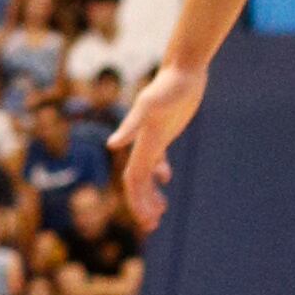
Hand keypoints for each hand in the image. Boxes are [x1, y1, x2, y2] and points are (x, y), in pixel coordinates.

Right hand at [108, 60, 206, 229]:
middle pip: (137, 181)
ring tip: (160, 211)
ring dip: (150, 192)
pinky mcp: (163, 131)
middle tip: (153, 224)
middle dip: (142, 203)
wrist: (182, 69)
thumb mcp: (152, 105)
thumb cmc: (170, 86)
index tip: (147, 219)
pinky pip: (156, 157)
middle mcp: (145, 143)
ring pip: (146, 172)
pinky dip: (158, 172)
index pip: (134, 178)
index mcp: (143, 143)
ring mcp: (154, 137)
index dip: (137, 200)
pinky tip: (166, 178)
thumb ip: (131, 125)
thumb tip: (112, 145)